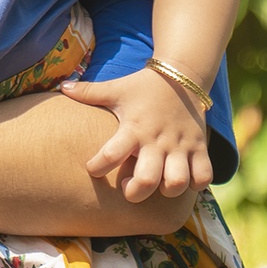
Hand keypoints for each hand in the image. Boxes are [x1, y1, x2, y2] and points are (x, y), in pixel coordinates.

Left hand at [61, 69, 213, 202]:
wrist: (181, 76)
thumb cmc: (142, 87)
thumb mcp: (116, 89)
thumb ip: (88, 92)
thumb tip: (62, 87)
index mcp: (134, 127)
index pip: (111, 153)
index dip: (98, 166)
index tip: (91, 168)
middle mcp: (157, 140)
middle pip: (148, 180)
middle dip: (135, 191)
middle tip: (127, 188)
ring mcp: (181, 146)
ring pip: (177, 182)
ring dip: (166, 190)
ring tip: (156, 185)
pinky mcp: (199, 148)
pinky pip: (204, 177)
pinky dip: (196, 184)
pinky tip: (184, 180)